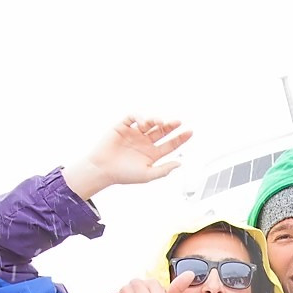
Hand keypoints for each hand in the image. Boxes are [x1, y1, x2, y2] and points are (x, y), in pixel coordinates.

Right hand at [62, 116, 191, 200]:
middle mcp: (145, 142)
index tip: (190, 132)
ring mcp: (134, 134)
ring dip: (156, 120)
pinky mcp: (123, 127)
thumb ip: (164, 170)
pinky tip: (142, 124)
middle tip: (178, 122)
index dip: (180, 138)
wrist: (102, 169)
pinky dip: (140, 117)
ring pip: (149, 123)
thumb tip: (179, 163)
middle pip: (162, 131)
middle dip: (171, 126)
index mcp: (152, 154)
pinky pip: (133, 117)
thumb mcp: (147, 175)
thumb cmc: (123, 174)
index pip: (170, 144)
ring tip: (159, 123)